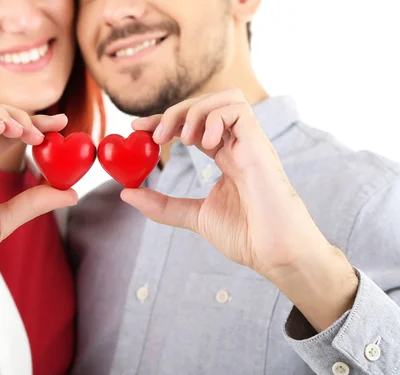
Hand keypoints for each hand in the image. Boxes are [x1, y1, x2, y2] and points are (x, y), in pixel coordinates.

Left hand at [123, 89, 356, 329]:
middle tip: (154, 135)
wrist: (274, 253)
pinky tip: (204, 142)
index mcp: (225, 156)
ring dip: (194, 110)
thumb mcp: (193, 216)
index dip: (164, 119)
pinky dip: (214, 118)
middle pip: (207, 104)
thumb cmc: (245, 236)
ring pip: (225, 97)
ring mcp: (250, 143)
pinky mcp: (259, 146)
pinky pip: (238, 110)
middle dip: (174, 111)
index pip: (193, 123)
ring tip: (181, 139)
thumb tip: (126, 193)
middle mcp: (238, 144)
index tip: (137, 127)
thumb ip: (162, 205)